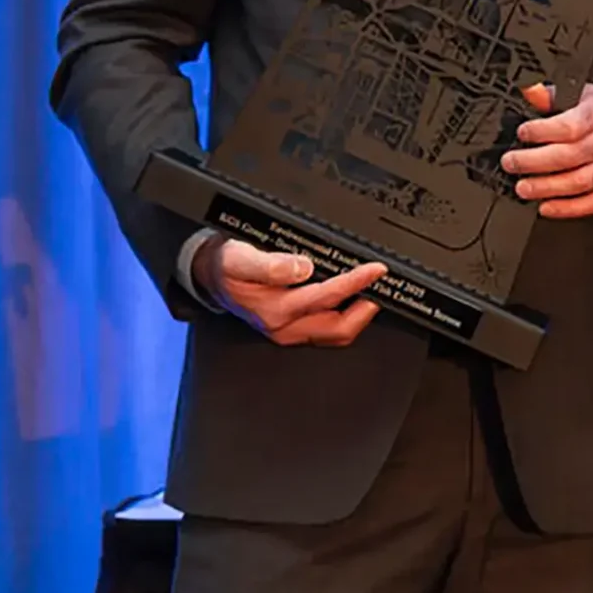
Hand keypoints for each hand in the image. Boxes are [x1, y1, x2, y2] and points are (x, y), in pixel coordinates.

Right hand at [192, 237, 388, 346]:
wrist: (210, 276)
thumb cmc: (226, 267)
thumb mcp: (241, 258)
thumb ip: (270, 265)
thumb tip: (301, 268)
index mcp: (274, 310)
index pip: (325, 298)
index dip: (354, 283)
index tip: (375, 270)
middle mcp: (283, 326)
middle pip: (337, 328)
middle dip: (364, 311)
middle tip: (382, 289)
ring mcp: (288, 330)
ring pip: (333, 333)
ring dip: (356, 316)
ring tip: (372, 294)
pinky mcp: (290, 328)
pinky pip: (325, 330)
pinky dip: (343, 317)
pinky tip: (352, 301)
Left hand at [502, 84, 592, 218]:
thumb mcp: (583, 95)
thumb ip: (553, 95)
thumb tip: (530, 94)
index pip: (569, 126)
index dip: (542, 131)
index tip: (522, 133)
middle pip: (569, 156)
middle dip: (533, 162)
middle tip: (511, 163)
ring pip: (579, 183)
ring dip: (546, 188)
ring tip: (523, 188)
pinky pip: (592, 203)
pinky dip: (567, 209)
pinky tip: (547, 206)